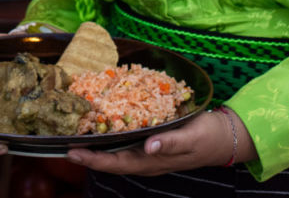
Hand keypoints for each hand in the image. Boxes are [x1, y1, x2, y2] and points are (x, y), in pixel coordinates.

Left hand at [65, 106, 253, 175]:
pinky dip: (111, 136)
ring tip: (76, 135)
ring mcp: (148, 153)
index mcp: (152, 161)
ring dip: (96, 146)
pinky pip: (126, 142)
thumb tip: (147, 146)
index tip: (72, 152)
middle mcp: (146, 159)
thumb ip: (170, 143)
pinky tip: (102, 125)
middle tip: (63, 143)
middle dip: (86, 154)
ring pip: (116, 152)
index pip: (116, 163)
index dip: (92, 160)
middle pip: (110, 160)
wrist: (225, 137)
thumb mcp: (191, 137)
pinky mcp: (152, 143)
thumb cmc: (208, 137)